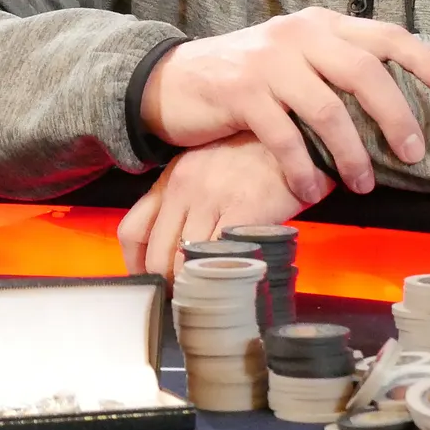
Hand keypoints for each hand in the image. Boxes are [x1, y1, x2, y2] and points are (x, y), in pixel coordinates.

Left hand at [117, 133, 335, 278]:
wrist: (298, 133)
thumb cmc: (258, 154)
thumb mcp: (209, 166)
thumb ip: (189, 198)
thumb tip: (177, 241)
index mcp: (172, 178)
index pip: (132, 230)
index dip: (136, 265)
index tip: (150, 281)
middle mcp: (184, 187)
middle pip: (156, 254)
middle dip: (166, 284)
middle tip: (183, 297)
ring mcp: (212, 197)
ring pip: (184, 260)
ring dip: (194, 285)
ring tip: (208, 295)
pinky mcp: (245, 208)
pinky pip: (220, 255)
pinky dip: (221, 274)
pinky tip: (230, 281)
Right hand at [140, 7, 429, 201]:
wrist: (172, 80)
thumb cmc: (245, 78)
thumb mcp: (293, 59)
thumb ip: (335, 68)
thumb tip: (393, 103)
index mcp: (320, 24)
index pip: (385, 35)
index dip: (426, 60)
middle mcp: (299, 35)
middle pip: (364, 72)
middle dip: (396, 116)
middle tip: (413, 153)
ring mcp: (269, 62)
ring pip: (327, 109)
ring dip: (351, 154)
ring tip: (362, 185)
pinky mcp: (241, 92)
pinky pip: (284, 136)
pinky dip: (303, 168)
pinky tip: (311, 191)